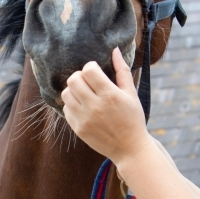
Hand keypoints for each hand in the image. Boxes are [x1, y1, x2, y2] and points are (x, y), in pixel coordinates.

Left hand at [61, 47, 152, 164]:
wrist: (129, 148)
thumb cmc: (133, 119)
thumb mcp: (131, 94)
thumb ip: (122, 71)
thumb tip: (114, 49)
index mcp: (110, 95)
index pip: (88, 70)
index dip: (91, 67)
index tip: (97, 72)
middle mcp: (95, 106)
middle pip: (73, 80)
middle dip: (79, 76)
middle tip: (88, 81)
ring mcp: (84, 119)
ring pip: (66, 94)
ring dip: (74, 90)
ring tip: (84, 93)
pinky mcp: (78, 129)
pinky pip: (66, 109)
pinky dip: (72, 105)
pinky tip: (83, 106)